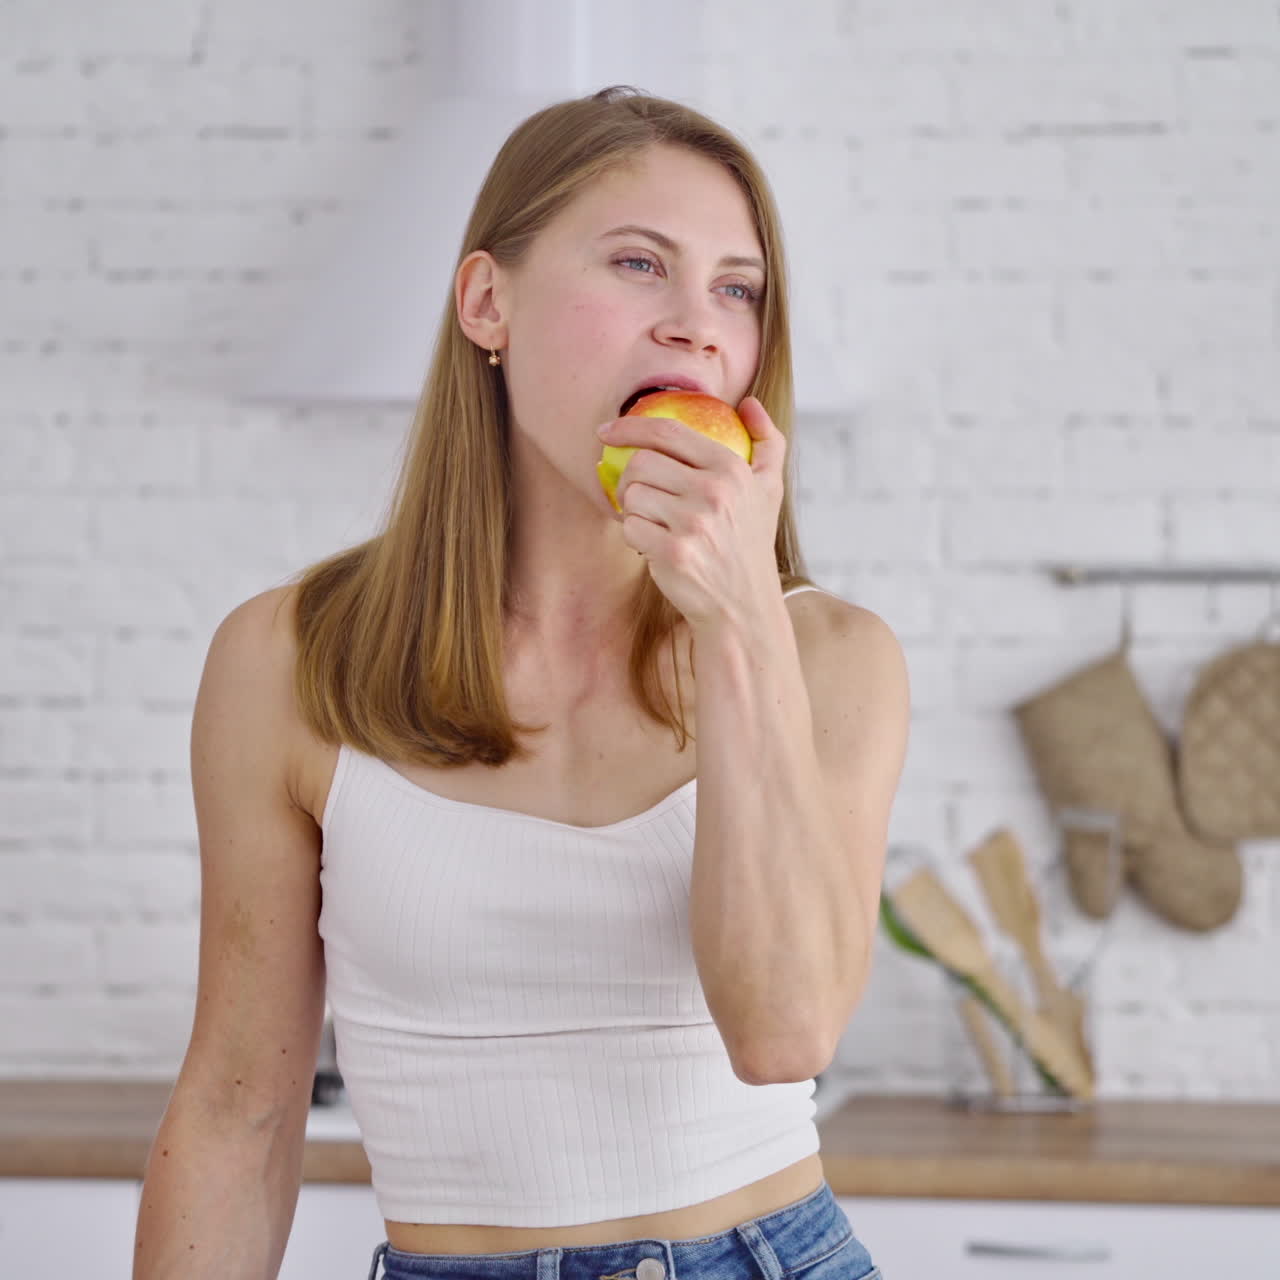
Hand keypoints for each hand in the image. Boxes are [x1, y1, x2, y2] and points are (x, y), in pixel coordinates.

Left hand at [595, 395, 786, 629]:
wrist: (745, 605)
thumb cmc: (751, 543)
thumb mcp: (770, 489)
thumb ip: (767, 441)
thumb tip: (749, 404)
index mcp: (731, 468)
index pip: (667, 432)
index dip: (629, 426)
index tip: (607, 431)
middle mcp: (714, 492)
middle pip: (641, 463)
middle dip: (630, 477)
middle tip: (639, 493)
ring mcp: (693, 524)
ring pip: (631, 495)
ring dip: (633, 508)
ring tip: (654, 521)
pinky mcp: (673, 553)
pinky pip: (630, 527)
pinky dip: (634, 535)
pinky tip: (653, 544)